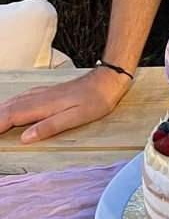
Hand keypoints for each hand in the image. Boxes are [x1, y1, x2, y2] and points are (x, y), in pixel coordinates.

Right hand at [0, 68, 130, 142]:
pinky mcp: (47, 91)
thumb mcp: (76, 118)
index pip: (11, 117)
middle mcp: (38, 97)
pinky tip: (7, 108)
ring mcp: (42, 92)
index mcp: (43, 106)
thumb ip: (50, 127)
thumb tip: (25, 138)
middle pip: (8, 109)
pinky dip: (9, 105)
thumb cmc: (96, 101)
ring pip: (13, 102)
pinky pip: (21, 98)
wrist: (108, 80)